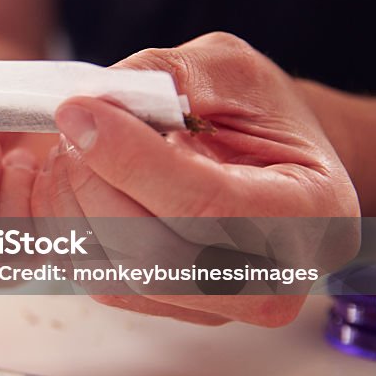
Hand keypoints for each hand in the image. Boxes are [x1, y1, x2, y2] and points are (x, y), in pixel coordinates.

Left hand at [31, 32, 360, 325]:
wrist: (265, 160)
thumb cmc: (258, 113)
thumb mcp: (228, 69)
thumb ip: (167, 76)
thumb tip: (94, 98)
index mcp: (310, 213)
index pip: (207, 204)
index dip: (130, 158)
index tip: (78, 111)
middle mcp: (271, 281)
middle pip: (152, 253)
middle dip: (92, 179)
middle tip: (72, 125)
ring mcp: (216, 305)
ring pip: (113, 272)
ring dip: (69, 203)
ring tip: (71, 148)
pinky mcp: (165, 307)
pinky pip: (93, 278)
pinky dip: (65, 227)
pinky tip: (66, 181)